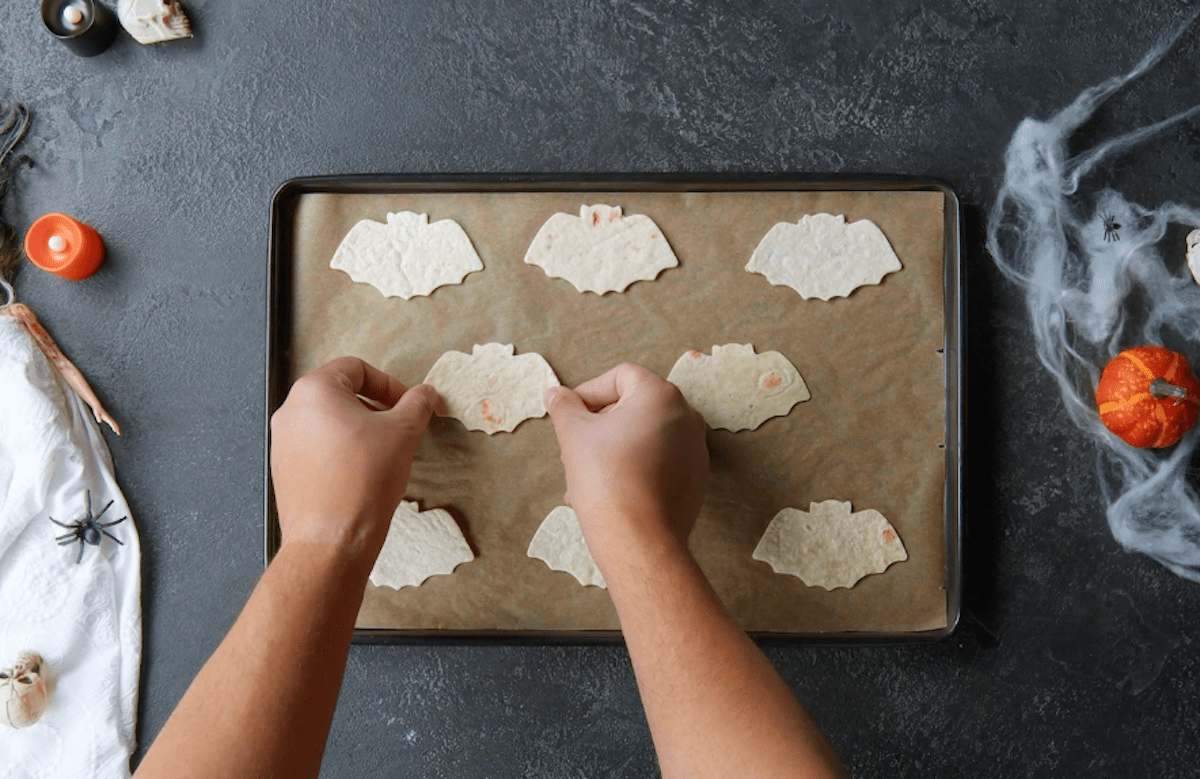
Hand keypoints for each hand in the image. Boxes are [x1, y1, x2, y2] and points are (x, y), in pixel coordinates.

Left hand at [269, 357, 438, 567]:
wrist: (332, 538)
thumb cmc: (364, 480)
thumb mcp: (403, 433)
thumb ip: (417, 404)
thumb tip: (426, 393)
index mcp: (314, 390)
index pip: (356, 368)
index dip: (388, 384)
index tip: (408, 404)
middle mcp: (290, 410)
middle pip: (339, 393)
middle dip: (373, 407)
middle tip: (397, 428)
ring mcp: (282, 441)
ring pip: (327, 421)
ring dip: (357, 429)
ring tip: (381, 453)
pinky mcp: (283, 468)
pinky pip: (316, 447)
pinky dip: (340, 450)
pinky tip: (360, 473)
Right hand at [543, 363, 707, 566]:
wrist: (639, 541)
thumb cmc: (607, 481)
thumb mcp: (574, 434)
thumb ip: (564, 406)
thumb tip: (555, 393)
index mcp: (661, 396)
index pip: (620, 376)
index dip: (589, 391)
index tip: (569, 413)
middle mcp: (686, 417)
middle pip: (633, 407)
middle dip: (598, 425)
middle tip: (572, 448)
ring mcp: (695, 449)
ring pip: (643, 437)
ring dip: (611, 450)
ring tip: (583, 477)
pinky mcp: (695, 478)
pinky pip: (658, 462)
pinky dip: (633, 468)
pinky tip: (606, 492)